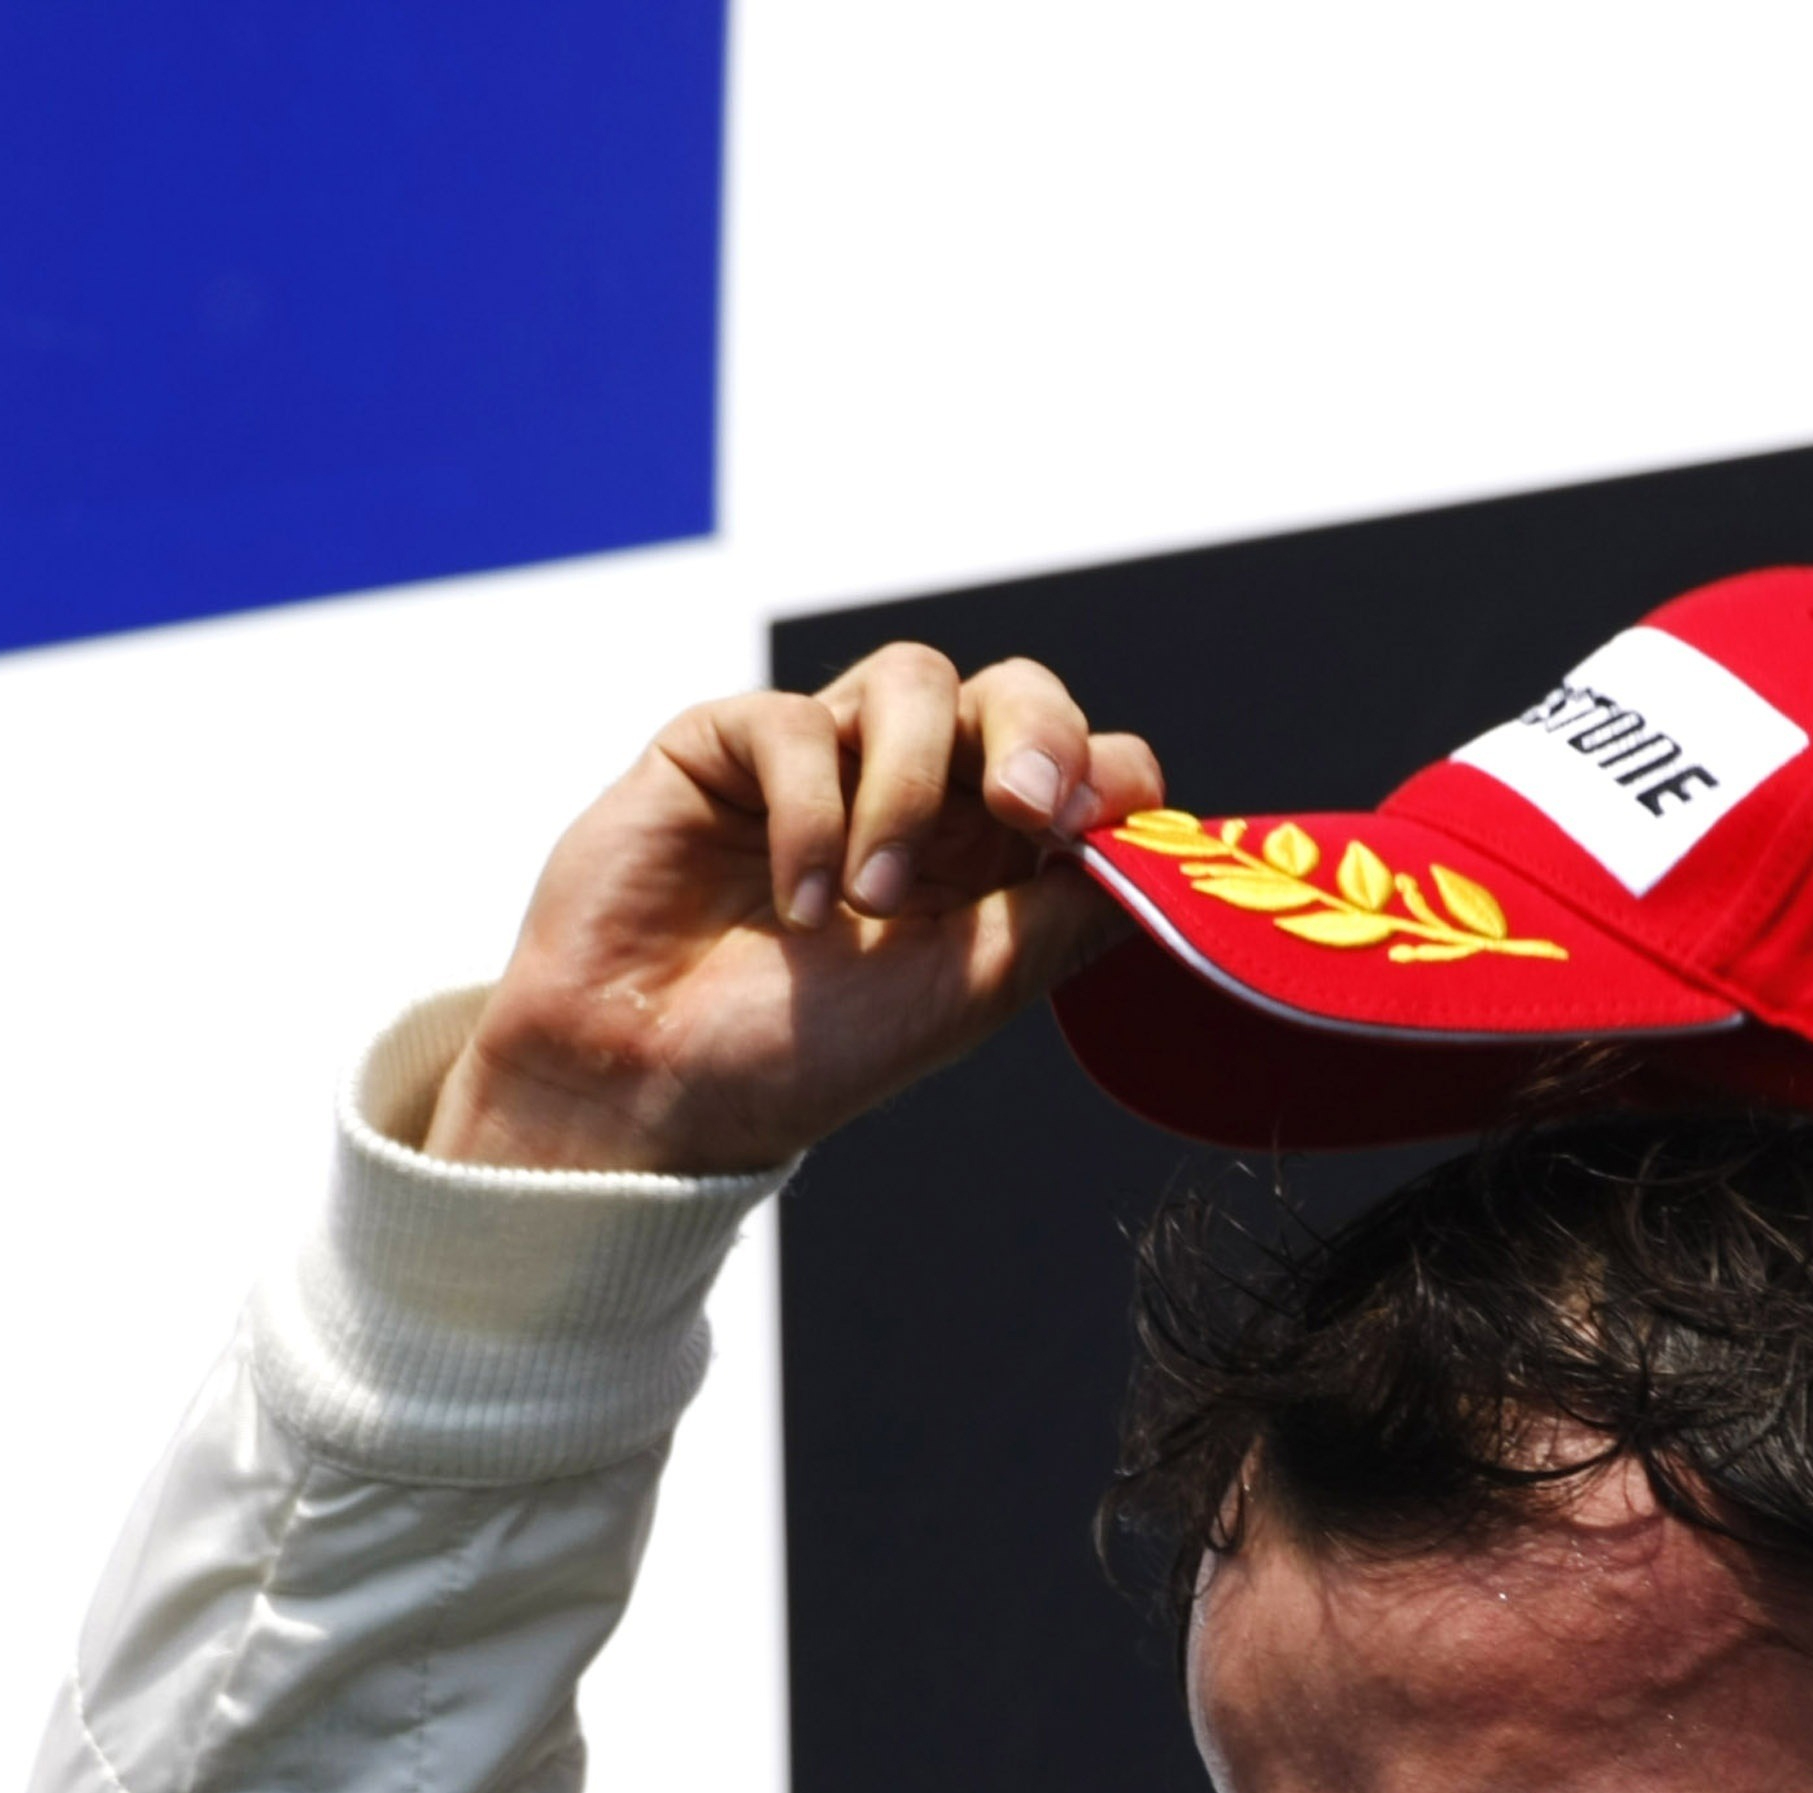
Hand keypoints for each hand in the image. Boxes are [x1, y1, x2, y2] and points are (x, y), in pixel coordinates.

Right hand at [431, 646, 1166, 1176]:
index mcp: (990, 857)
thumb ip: (1064, 912)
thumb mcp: (969, 991)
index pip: (1082, 764)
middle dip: (1036, 733)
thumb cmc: (806, 1056)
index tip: (1094, 831)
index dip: (1105, 775)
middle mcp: (916, 795)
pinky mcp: (725, 747)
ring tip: (874, 901)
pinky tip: (801, 904)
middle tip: (1029, 807)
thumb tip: (1162, 840)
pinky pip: (797, 723)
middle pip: (1012, 694)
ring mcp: (821, 761)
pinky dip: (813, 814)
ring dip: (911, 787)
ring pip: (912, 680)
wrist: (651, 1091)